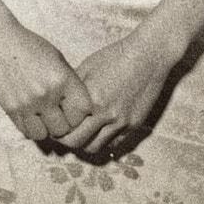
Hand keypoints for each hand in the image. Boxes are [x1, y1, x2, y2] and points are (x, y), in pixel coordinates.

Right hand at [0, 22, 94, 141]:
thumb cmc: (30, 46)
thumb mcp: (56, 58)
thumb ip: (68, 82)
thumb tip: (77, 105)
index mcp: (63, 79)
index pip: (83, 111)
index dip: (80, 114)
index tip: (73, 109)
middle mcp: (47, 94)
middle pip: (63, 129)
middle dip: (62, 124)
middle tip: (57, 116)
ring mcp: (28, 103)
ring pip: (43, 135)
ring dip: (44, 129)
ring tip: (42, 118)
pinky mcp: (11, 109)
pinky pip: (26, 131)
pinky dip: (30, 127)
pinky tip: (29, 115)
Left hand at [55, 29, 178, 155]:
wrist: (148, 55)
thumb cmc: (116, 57)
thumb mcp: (88, 66)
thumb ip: (72, 88)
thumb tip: (58, 102)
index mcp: (90, 98)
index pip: (65, 127)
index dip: (57, 128)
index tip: (54, 126)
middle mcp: (105, 113)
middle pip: (77, 142)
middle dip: (66, 140)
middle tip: (63, 135)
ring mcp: (121, 121)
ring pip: (94, 148)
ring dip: (84, 144)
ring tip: (81, 134)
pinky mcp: (134, 125)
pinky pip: (114, 144)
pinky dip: (103, 142)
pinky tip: (99, 131)